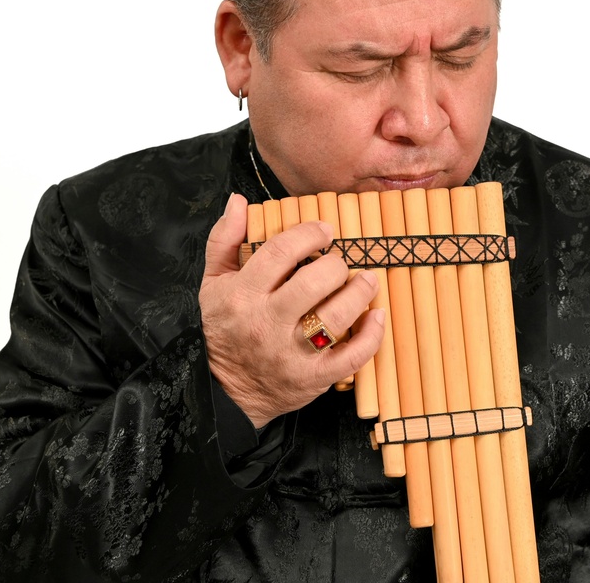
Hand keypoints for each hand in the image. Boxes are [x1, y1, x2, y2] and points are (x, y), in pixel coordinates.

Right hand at [200, 193, 384, 428]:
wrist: (225, 389)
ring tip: (367, 279)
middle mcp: (267, 324)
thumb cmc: (225, 328)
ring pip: (335, 318)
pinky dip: (371, 336)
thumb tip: (239, 201)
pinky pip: (350, 358)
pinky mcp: (313, 378)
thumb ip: (225, 239)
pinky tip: (377, 315)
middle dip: (336, 264)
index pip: (279, 253)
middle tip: (341, 261)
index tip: (324, 231)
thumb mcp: (213, 282)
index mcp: (243, 295)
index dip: (308, 234)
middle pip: (312, 284)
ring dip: (359, 293)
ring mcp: (292, 354)